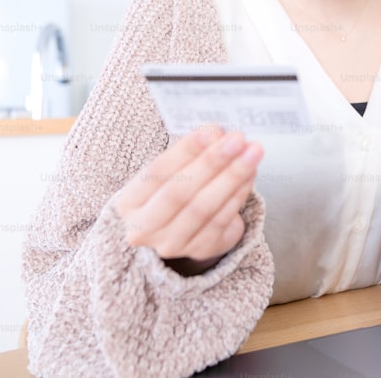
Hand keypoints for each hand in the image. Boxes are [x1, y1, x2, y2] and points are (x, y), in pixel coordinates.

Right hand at [115, 125, 262, 270]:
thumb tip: (219, 134)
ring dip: (232, 177)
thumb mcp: (167, 172)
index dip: (187, 150)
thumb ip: (189, 154)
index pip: (157, 172)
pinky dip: (239, 194)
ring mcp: (172, 244)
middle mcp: (144, 228)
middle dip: (212, 163)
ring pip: (204, 208)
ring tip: (251, 153)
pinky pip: (222, 220)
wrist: (174, 228)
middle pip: (180, 193)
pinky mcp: (200, 250)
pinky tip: (250, 174)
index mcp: (129, 203)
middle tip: (237, 140)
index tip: (212, 130)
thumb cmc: (169, 189)